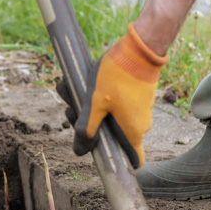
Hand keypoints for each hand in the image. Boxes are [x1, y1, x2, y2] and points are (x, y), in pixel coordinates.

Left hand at [58, 23, 167, 167]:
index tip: (97, 150)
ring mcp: (141, 110)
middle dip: (89, 127)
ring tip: (69, 90)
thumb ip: (87, 128)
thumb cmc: (117, 76)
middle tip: (70, 109)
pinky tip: (83, 85)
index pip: (133, 161)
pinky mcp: (138, 96)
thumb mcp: (95, 103)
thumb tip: (79, 150)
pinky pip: (118, 105)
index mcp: (133, 133)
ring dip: (91, 109)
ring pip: (112, 118)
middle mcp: (141, 125)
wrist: (140, 48)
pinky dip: (101, 99)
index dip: (116, 160)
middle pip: (114, 137)